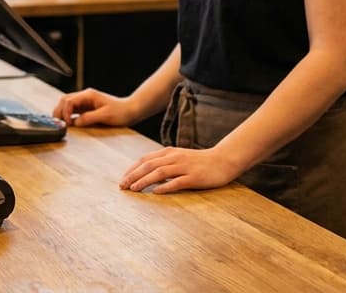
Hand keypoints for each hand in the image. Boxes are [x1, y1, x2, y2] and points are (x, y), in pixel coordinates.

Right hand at [51, 88, 139, 127]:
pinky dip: (68, 115)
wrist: (131, 110)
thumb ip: (89, 118)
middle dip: (59, 111)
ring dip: (62, 112)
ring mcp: (85, 101)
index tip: (68, 123)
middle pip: (65, 100)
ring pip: (67, 104)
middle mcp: (85, 96)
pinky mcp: (87, 107)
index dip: (65, 112)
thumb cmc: (121, 112)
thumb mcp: (105, 115)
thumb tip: (75, 122)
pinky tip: (68, 123)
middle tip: (58, 123)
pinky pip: (73, 109)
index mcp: (88, 95)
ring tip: (60, 123)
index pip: (69, 101)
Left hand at [118, 146, 242, 193]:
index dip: (132, 169)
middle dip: (133, 176)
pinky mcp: (194, 177)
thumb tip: (147, 175)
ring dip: (144, 181)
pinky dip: (165, 187)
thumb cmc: (200, 162)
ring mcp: (184, 167)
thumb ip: (164, 164)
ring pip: (160, 172)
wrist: (223, 160)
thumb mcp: (179, 158)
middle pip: (149, 165)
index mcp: (169, 152)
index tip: (122, 179)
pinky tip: (155, 193)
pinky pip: (177, 182)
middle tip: (122, 186)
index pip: (145, 159)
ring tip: (134, 189)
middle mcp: (174, 158)